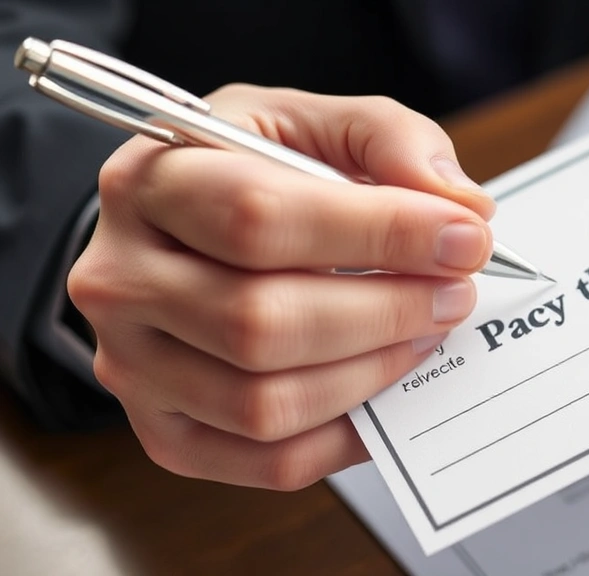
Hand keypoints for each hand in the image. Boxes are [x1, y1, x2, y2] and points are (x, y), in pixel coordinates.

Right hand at [69, 85, 495, 489]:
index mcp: (151, 183)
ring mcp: (135, 367)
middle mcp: (123, 280)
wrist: (184, 236)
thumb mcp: (311, 122)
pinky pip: (270, 460)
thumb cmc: (250, 175)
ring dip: (374, 371)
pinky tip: (387, 387)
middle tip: (455, 292)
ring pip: (265, 403)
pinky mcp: (169, 434)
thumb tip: (459, 206)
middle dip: (387, 310)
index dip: (379, 232)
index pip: (260, 218)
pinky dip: (349, 433)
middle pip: (260, 322)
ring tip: (426, 331)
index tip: (463, 237)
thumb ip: (388, 140)